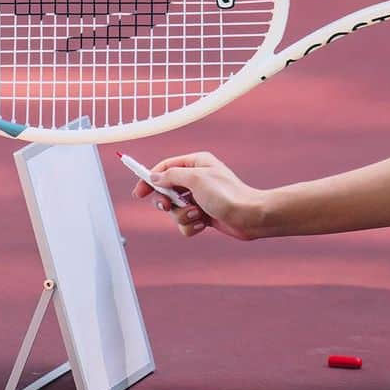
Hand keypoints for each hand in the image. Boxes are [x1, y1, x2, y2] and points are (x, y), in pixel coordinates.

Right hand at [132, 151, 263, 240]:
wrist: (250, 217)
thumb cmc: (227, 195)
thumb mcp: (196, 179)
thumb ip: (172, 176)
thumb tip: (154, 176)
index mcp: (196, 163)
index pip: (165, 167)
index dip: (150, 179)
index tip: (139, 193)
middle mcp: (197, 179)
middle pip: (166, 191)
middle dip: (167, 202)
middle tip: (168, 205)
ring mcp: (200, 198)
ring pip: (174, 210)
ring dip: (182, 215)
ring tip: (198, 215)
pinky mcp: (203, 215)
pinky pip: (185, 222)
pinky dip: (191, 226)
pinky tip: (203, 224)